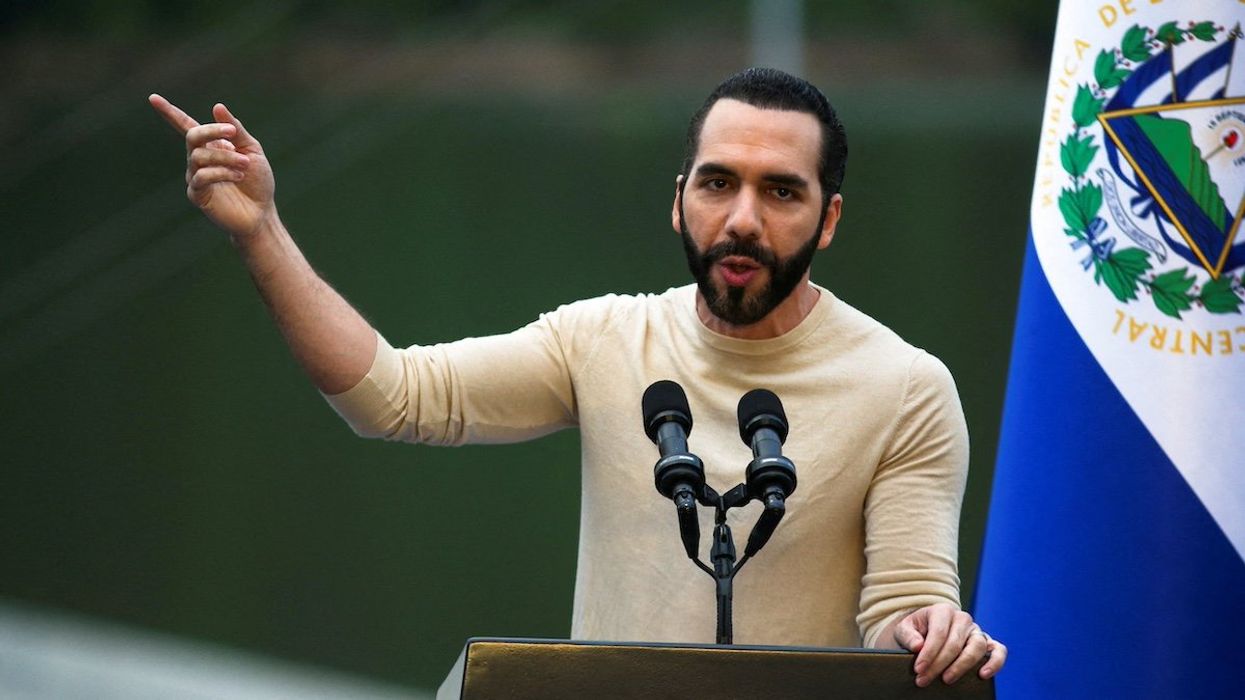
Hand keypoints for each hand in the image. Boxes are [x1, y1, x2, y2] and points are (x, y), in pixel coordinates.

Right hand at [148, 94, 275, 237]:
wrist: (262, 212)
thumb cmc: (258, 182)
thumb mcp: (252, 150)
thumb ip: (236, 130)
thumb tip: (217, 106)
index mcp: (211, 146)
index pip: (186, 125)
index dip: (169, 112)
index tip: (152, 98)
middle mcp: (198, 159)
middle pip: (192, 135)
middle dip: (211, 131)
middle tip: (233, 134)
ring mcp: (196, 177)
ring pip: (198, 156)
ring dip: (225, 157)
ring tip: (245, 164)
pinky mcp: (197, 195)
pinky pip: (201, 177)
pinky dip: (221, 172)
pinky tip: (238, 176)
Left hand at [890, 603, 1006, 686]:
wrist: (925, 633)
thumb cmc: (915, 632)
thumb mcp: (904, 629)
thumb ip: (908, 635)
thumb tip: (918, 646)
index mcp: (942, 611)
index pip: (939, 633)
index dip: (929, 653)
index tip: (918, 669)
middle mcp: (962, 619)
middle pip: (955, 643)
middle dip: (939, 664)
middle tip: (924, 679)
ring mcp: (976, 630)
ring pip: (977, 646)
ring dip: (962, 666)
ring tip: (947, 679)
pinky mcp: (987, 643)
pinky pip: (998, 650)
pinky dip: (995, 662)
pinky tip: (983, 675)